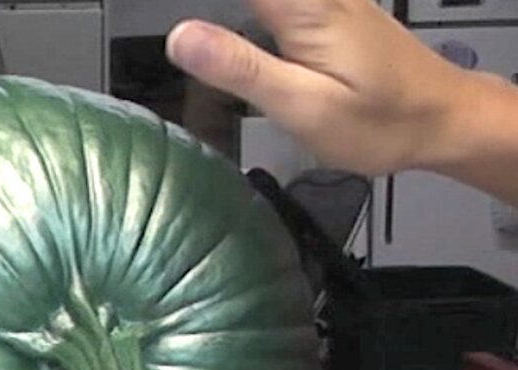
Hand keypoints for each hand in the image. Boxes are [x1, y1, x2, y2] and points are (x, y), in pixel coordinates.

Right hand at [166, 0, 473, 176]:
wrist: (441, 118)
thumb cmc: (377, 123)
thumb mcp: (304, 107)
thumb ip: (242, 70)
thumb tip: (178, 36)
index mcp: (303, 7)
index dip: (199, 1)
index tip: (163, 17)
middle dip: (211, 6)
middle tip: (178, 34)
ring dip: (232, 11)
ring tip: (194, 35)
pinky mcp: (332, 7)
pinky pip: (283, 0)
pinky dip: (256, 11)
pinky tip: (239, 33)